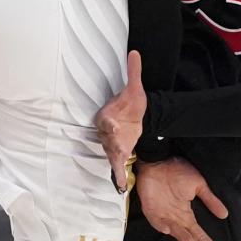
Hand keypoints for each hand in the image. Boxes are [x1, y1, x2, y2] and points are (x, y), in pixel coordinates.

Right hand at [96, 50, 145, 190]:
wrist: (132, 118)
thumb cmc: (130, 105)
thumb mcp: (135, 89)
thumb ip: (134, 72)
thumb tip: (134, 52)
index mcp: (107, 116)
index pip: (106, 119)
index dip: (109, 122)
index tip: (111, 123)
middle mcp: (105, 131)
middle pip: (107, 139)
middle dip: (112, 143)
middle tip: (119, 149)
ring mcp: (110, 144)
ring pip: (110, 153)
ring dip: (115, 164)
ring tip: (119, 178)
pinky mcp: (117, 153)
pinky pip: (115, 167)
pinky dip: (118, 178)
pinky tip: (122, 188)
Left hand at [136, 157, 228, 240]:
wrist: (160, 160)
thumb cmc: (178, 171)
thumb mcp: (199, 185)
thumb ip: (210, 200)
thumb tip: (225, 215)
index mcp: (186, 214)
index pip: (199, 234)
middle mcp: (175, 218)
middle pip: (188, 237)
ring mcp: (162, 214)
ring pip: (175, 231)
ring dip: (184, 239)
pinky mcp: (150, 208)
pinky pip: (155, 220)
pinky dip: (160, 224)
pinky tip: (168, 229)